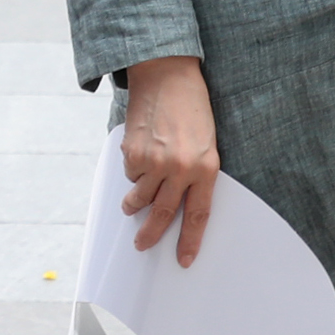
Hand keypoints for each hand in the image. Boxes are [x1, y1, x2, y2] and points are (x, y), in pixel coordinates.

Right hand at [119, 55, 221, 263]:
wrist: (166, 75)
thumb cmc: (191, 107)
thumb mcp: (206, 142)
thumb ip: (195, 172)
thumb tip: (176, 199)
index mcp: (205, 168)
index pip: (198, 215)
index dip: (189, 240)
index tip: (184, 259)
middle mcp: (180, 168)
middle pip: (163, 214)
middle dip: (151, 234)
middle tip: (142, 244)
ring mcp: (154, 161)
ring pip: (139, 198)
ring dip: (133, 205)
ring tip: (130, 206)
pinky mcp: (132, 152)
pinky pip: (129, 174)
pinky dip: (131, 172)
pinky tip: (137, 155)